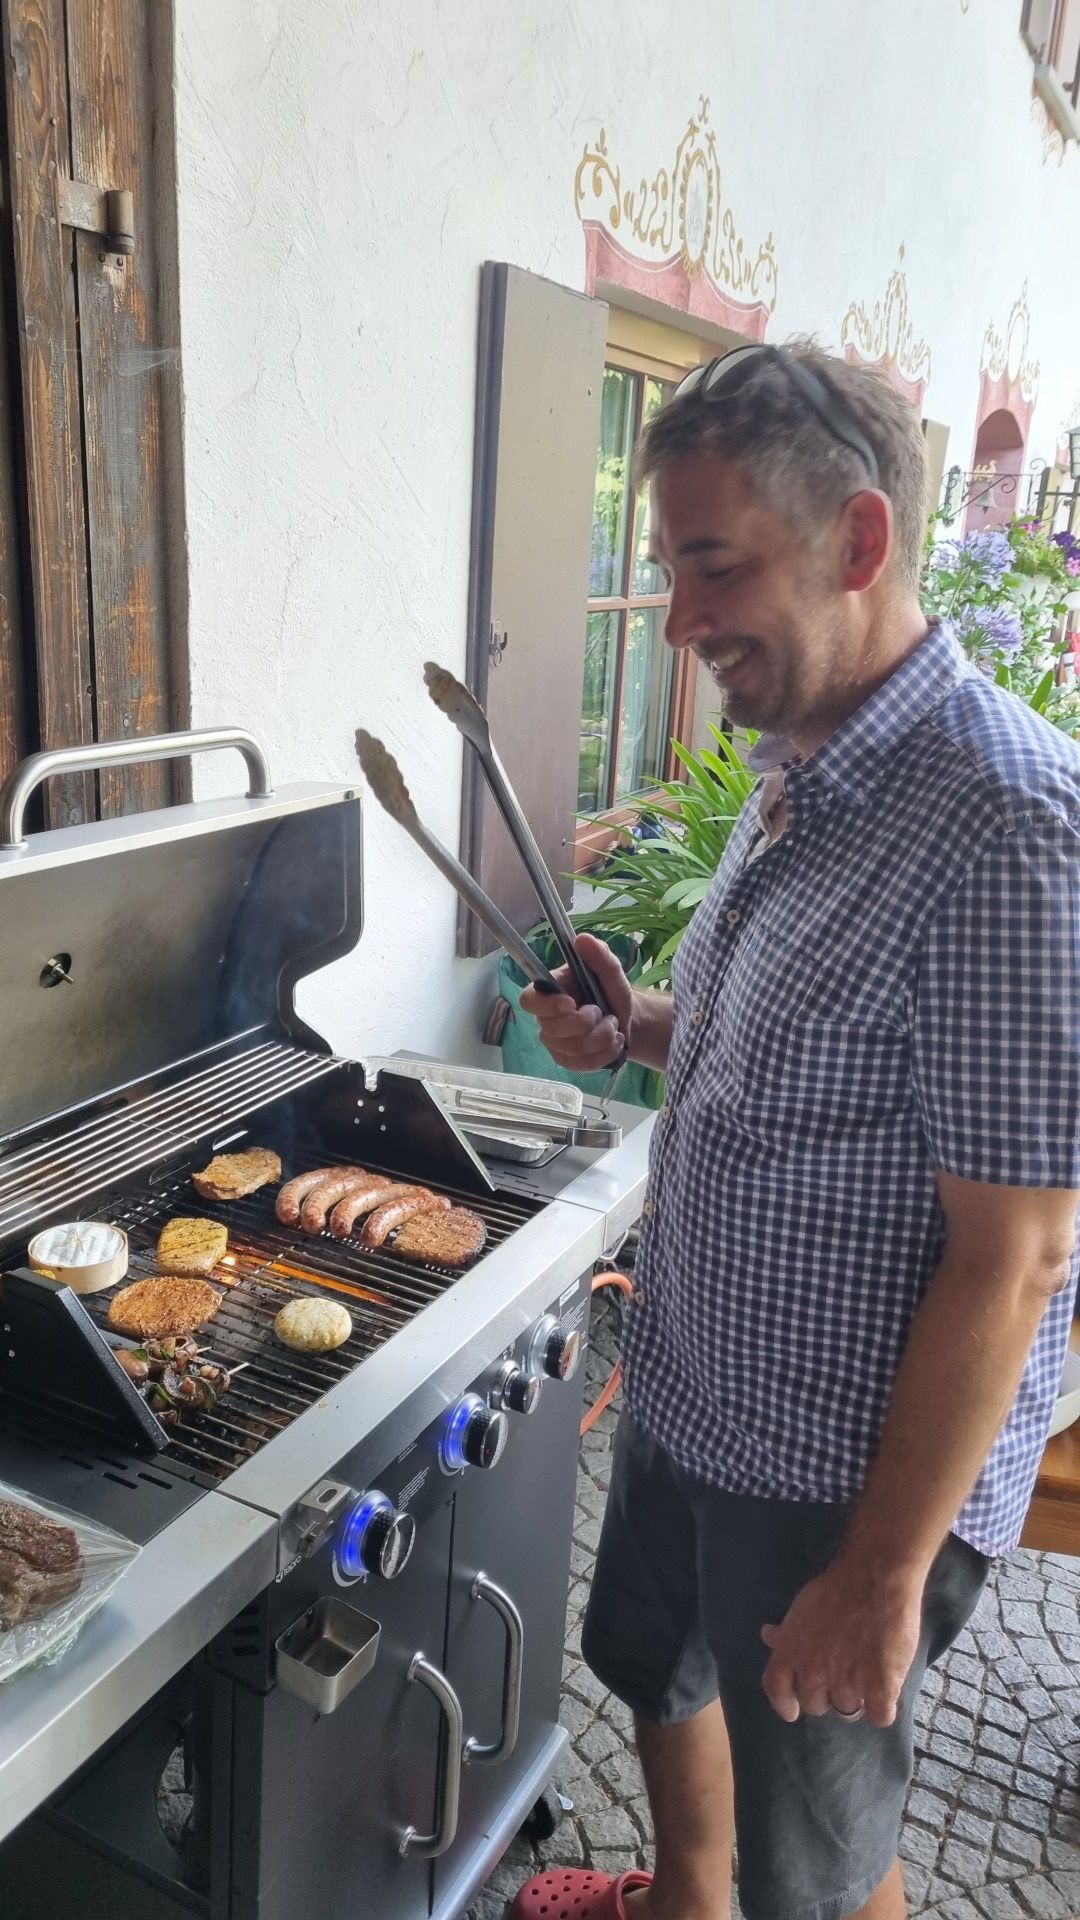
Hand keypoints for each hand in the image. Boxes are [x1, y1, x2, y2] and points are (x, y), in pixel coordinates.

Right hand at [519, 933, 633, 1071]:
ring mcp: (555, 1043)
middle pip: (552, 1029)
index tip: (571, 1002)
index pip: (529, 1000)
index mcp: (549, 991)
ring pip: (572, 1048)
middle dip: (587, 1022)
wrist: (627, 1019)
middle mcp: (546, 1019)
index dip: (547, 1005)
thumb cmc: (610, 991)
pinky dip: (605, 1054)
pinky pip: (582, 1064)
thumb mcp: (612, 970)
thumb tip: (581, 939)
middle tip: (603, 1013)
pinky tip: (613, 1042)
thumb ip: (599, 955)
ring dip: (601, 1037)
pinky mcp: (567, 1061)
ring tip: (612, 1026)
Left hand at [760, 1559, 923, 1727]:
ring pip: (849, 1711)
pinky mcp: (880, 1690)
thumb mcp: (801, 1608)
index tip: (793, 1711)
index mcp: (791, 1653)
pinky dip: (885, 1707)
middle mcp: (813, 1673)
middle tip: (844, 1676)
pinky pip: (880, 1717)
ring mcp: (847, 1684)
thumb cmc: (837, 1588)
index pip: (777, 1690)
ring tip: (870, 1673)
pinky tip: (889, 1689)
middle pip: (816, 1706)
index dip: (785, 1704)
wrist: (875, 1577)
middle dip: (829, 1696)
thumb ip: (787, 1631)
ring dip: (859, 1698)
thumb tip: (769, 1636)